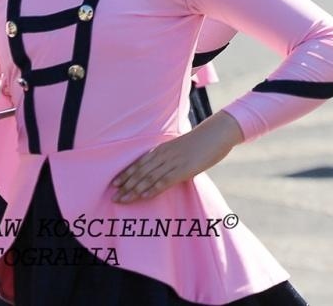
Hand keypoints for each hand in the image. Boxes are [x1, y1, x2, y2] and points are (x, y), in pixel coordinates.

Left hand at [111, 111, 242, 201]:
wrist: (218, 132)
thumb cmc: (203, 140)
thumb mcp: (182, 146)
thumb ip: (172, 155)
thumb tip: (167, 166)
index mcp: (163, 148)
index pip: (140, 162)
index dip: (127, 174)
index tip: (115, 183)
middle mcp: (165, 154)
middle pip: (141, 171)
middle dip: (126, 185)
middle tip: (114, 197)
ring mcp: (174, 161)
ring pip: (149, 177)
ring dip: (134, 190)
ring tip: (122, 200)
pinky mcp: (184, 169)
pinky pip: (165, 181)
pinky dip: (153, 189)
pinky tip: (144, 196)